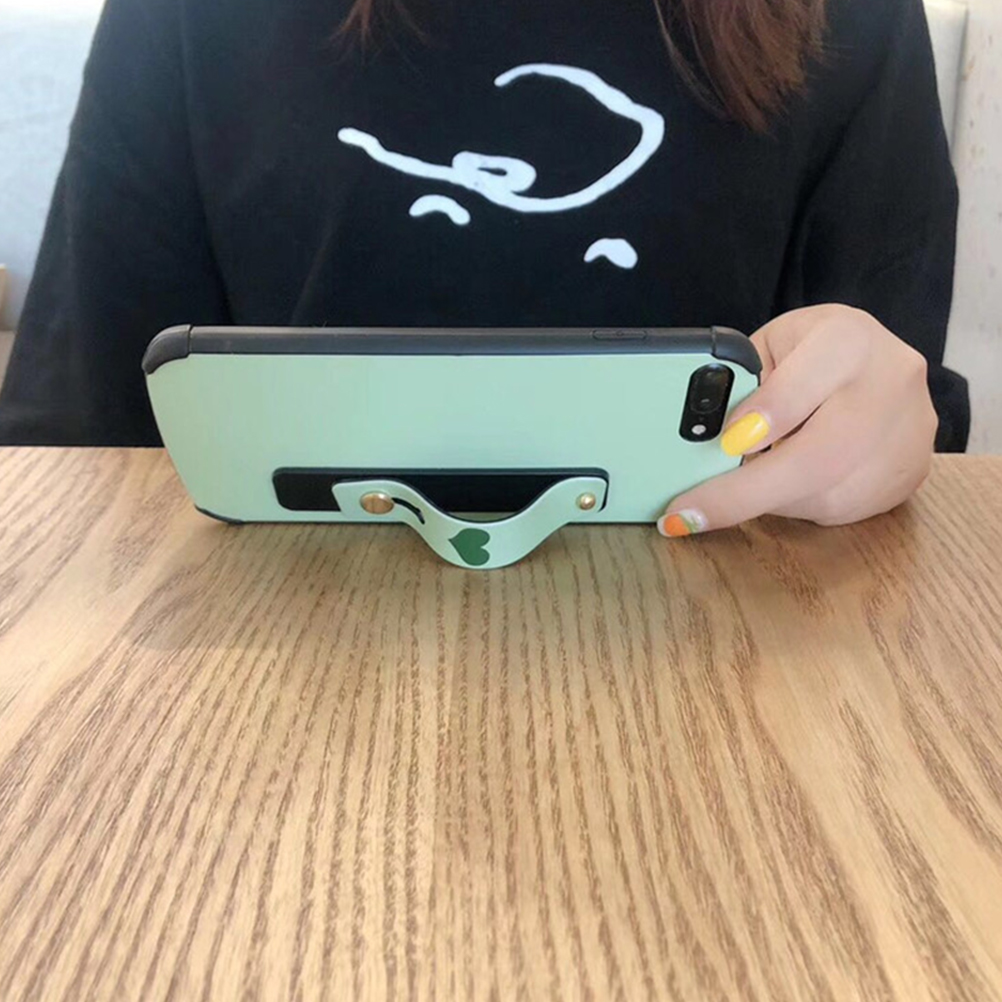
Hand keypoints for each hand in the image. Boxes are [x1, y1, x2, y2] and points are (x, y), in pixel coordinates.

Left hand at [658, 305, 937, 537]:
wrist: (878, 363)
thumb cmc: (808, 354)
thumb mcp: (769, 348)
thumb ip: (740, 385)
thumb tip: (702, 438)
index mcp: (847, 339)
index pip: (801, 386)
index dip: (762, 419)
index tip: (724, 446)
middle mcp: (889, 383)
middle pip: (817, 457)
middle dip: (745, 492)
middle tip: (688, 515)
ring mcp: (908, 433)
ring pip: (825, 493)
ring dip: (765, 503)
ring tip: (730, 497)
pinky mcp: (910, 473)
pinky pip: (841, 509)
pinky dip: (794, 506)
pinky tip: (778, 492)